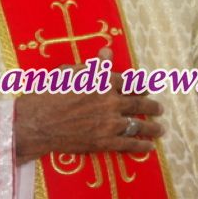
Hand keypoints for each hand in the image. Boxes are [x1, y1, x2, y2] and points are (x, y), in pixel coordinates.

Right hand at [13, 50, 164, 163]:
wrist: (37, 122)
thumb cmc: (50, 93)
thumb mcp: (71, 72)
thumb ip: (93, 65)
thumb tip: (108, 52)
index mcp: (103, 82)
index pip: (129, 82)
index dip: (141, 85)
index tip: (148, 86)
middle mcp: (110, 101)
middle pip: (138, 103)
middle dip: (151, 106)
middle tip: (160, 108)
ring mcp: (108, 123)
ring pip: (137, 124)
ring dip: (151, 126)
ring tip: (160, 128)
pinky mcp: (103, 142)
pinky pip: (127, 144)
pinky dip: (141, 145)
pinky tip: (150, 146)